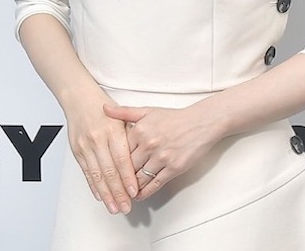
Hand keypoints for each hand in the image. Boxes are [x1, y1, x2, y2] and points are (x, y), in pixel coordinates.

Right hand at [64, 91, 138, 213]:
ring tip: (114, 207)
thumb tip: (144, 160)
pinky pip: (86, 172)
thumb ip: (132, 137)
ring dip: (106, 194)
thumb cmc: (103, 107)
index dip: (127, 178)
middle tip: (126, 206)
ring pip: (97, 175)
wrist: (79, 98)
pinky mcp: (77, 150)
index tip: (134, 192)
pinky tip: (100, 196)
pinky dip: (93, 186)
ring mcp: (86, 146)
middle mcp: (98, 139)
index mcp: (113, 130)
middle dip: (118, 192)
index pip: (122, 159)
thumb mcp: (122, 117)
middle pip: (109, 171)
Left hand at [103, 103, 222, 199]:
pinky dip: (145, 192)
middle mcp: (149, 144)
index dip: (112, 162)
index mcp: (140, 130)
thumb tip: (104, 109)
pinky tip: (139, 195)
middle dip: (119, 178)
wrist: (200, 123)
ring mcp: (162, 157)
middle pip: (128, 167)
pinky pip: (155, 184)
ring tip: (123, 194)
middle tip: (111, 187)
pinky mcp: (174, 168)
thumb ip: (124, 112)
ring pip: (140, 178)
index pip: (119, 151)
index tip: (106, 169)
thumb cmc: (174, 118)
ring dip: (130, 188)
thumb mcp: (147, 111)